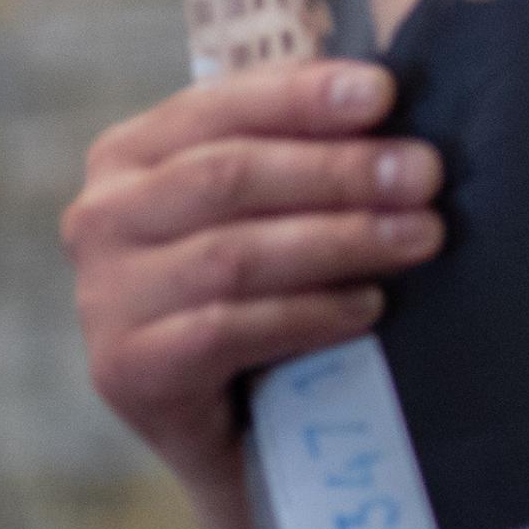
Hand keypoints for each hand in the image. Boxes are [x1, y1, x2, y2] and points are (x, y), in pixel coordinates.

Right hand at [61, 61, 444, 528]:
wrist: (248, 434)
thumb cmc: (277, 289)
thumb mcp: (288, 206)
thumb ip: (315, 146)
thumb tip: (398, 93)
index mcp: (133, 155)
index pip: (220, 107)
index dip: (303, 96)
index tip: (386, 93)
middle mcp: (103, 218)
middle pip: (228, 176)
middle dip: (338, 171)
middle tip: (426, 176)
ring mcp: (105, 298)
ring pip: (233, 254)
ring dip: (339, 240)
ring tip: (421, 238)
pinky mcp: (126, 371)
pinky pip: (225, 330)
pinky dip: (307, 314)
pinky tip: (368, 307)